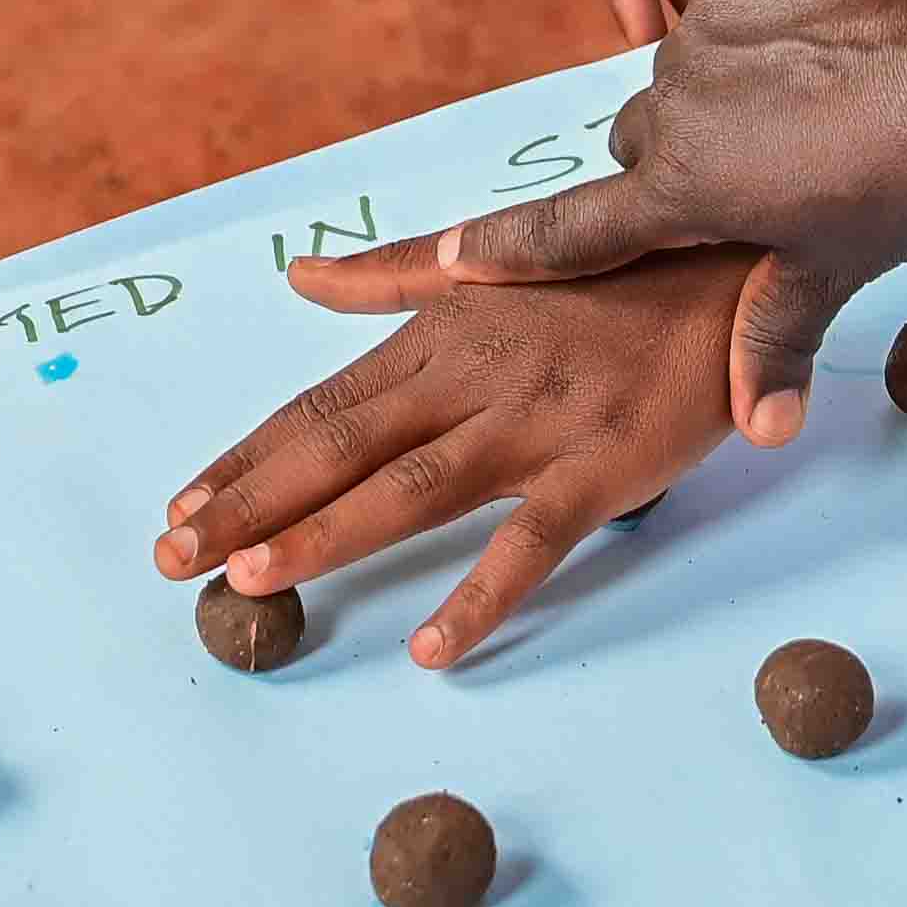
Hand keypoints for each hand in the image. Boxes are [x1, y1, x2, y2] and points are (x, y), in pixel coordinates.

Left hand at [152, 244, 749, 665]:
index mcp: (439, 335)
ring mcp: (534, 423)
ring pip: (412, 488)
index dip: (244, 459)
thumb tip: (299, 275)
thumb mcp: (492, 260)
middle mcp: (472, 377)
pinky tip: (433, 646)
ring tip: (256, 578)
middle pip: (341, 446)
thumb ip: (390, 275)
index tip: (176, 506)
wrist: (733, 264)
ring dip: (329, 533)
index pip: (320, 406)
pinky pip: (532, 540)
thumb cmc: (611, 270)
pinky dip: (482, 594)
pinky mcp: (601, 466)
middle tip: (173, 558)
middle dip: (250, 502)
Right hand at [424, 0, 906, 444]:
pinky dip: (759, 35)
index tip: (446, 262)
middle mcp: (671, 103)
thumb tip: (762, 429)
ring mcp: (705, 27)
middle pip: (641, 150)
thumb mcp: (846, 261)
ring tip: (815, 111)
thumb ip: (780, 336)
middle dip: (678, 171)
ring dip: (724, 99)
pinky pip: (727, 13)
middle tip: (760, 185)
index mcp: (682, 187)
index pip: (570, 231)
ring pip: (685, 78)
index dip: (506, 252)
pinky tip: (828, 50)